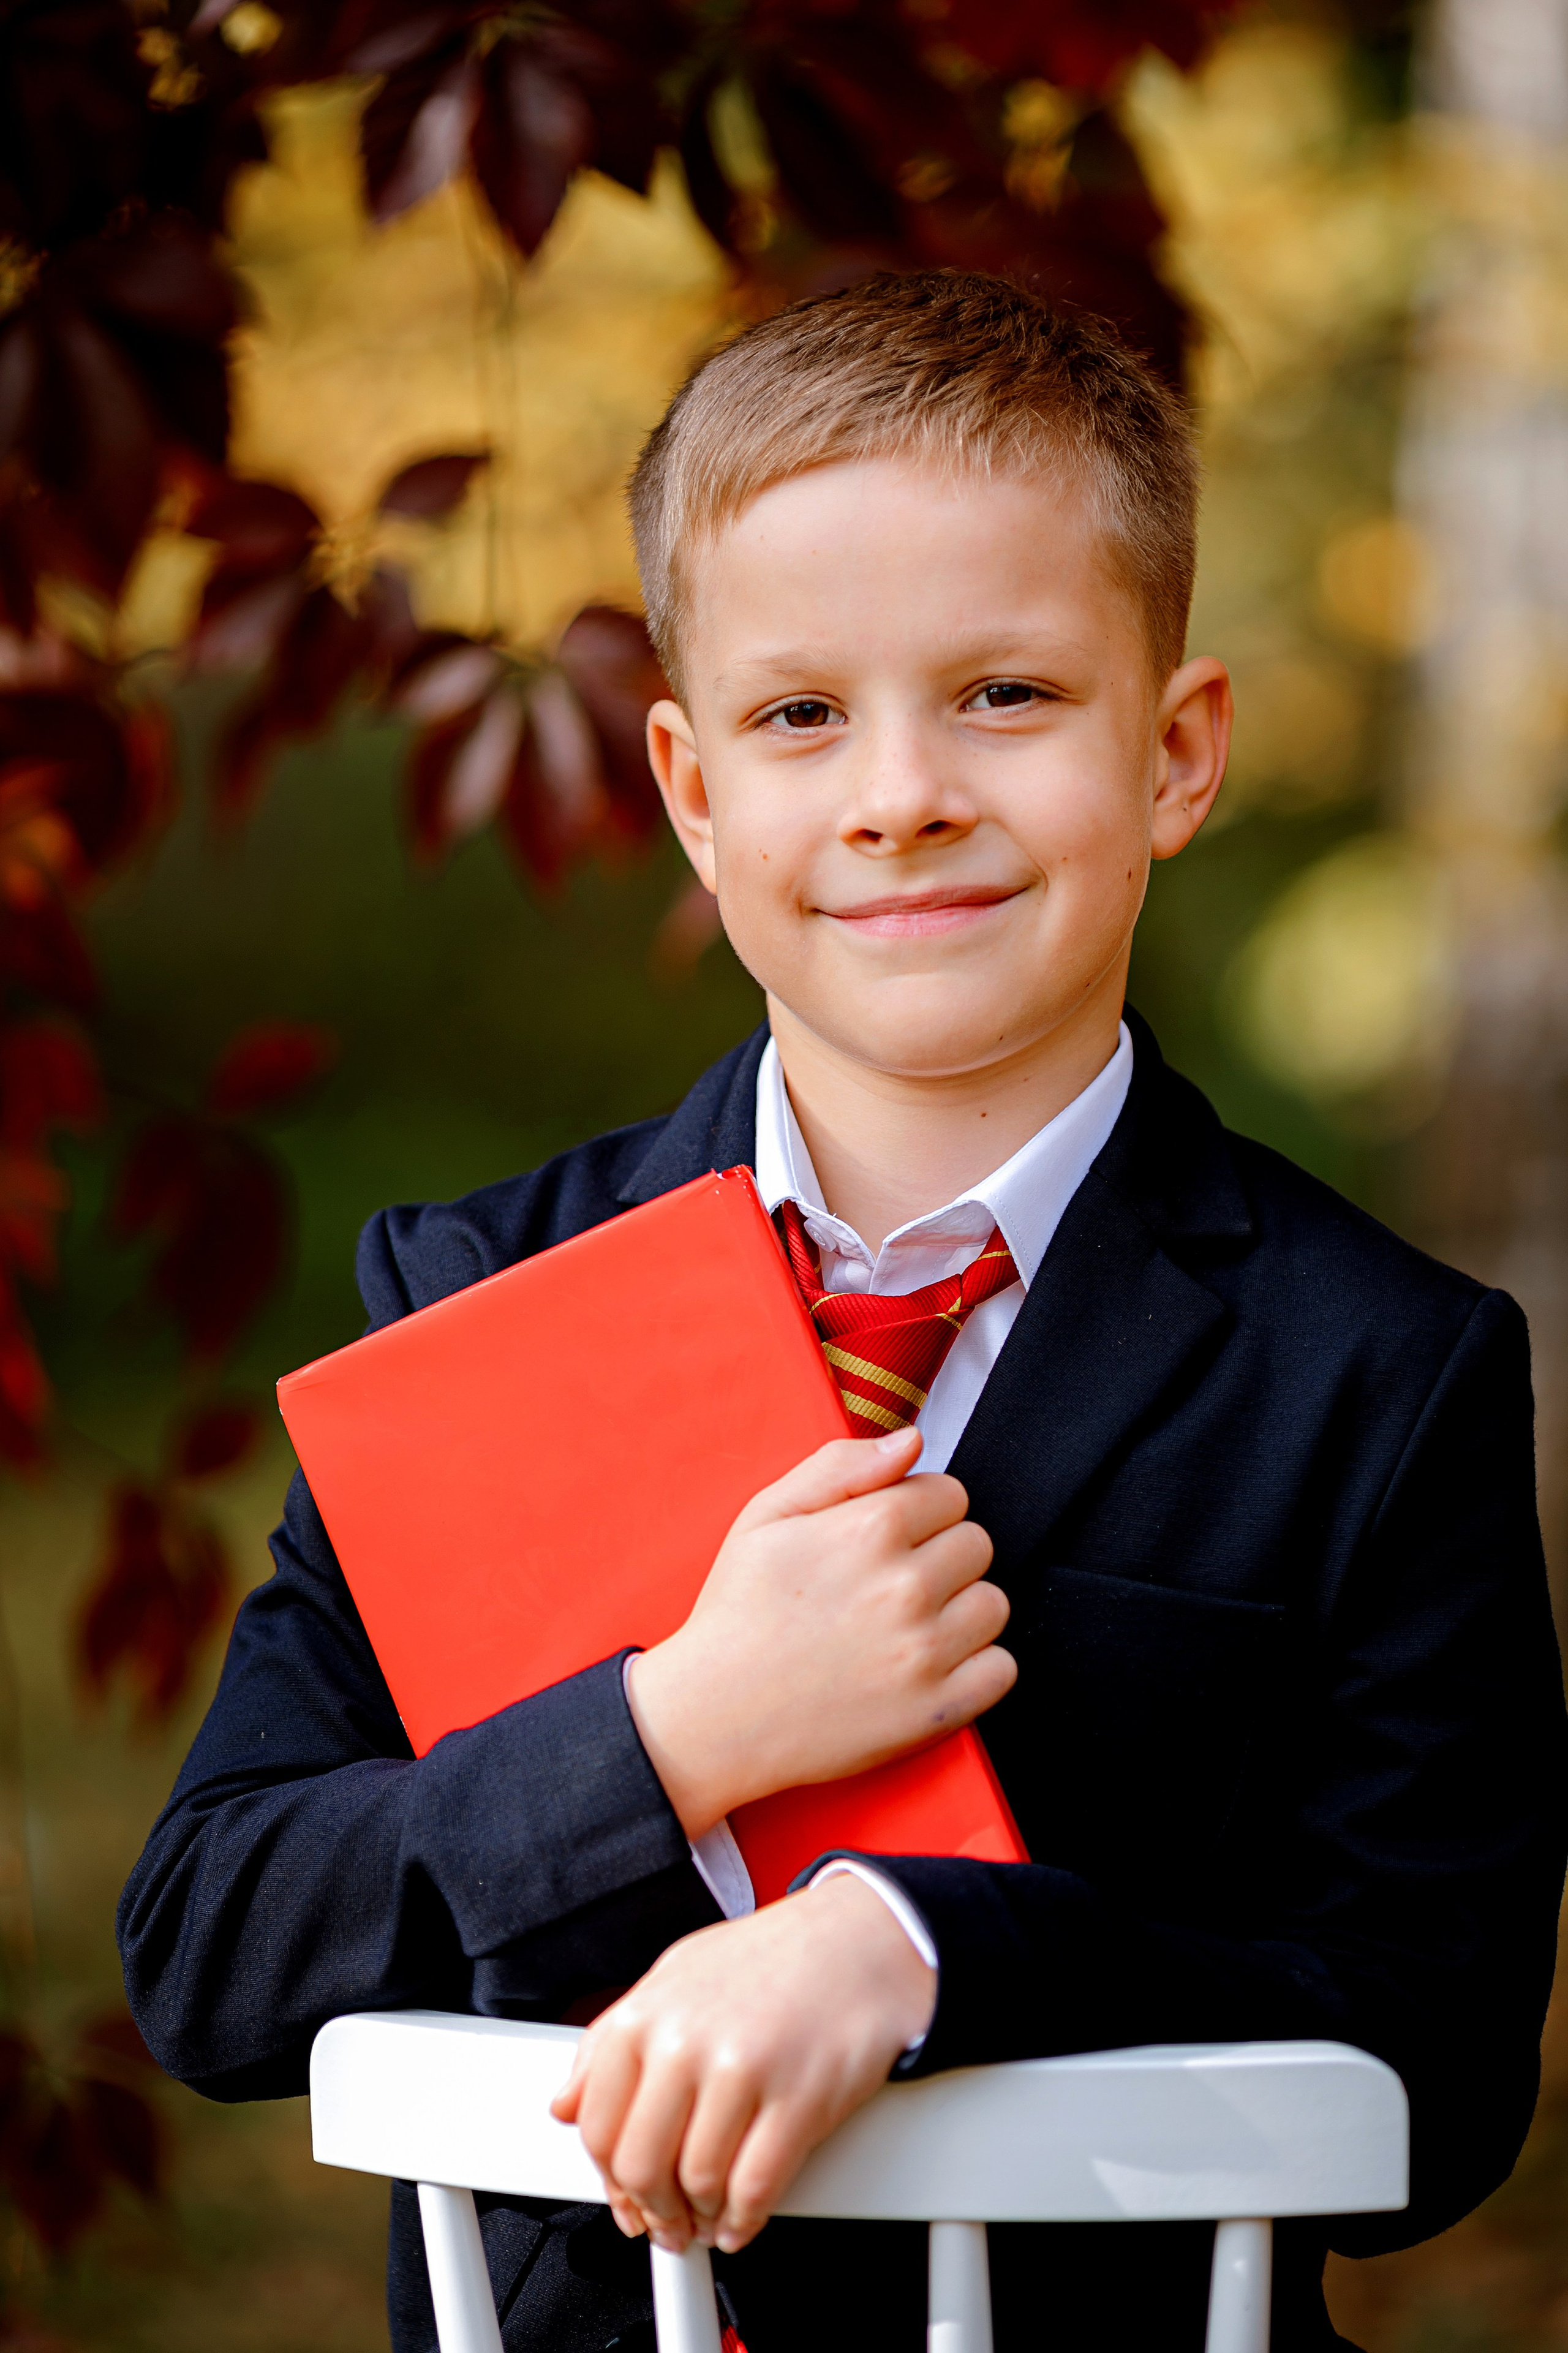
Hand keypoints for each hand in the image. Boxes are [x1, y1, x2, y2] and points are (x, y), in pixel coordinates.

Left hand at [550, 1872, 934, 2252]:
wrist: (858, 1941)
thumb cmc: (769, 1962)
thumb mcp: (674, 1979)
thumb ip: (610, 2043)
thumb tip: (566, 2104)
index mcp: (648, 2014)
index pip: (598, 2127)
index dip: (611, 2179)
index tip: (628, 2197)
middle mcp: (687, 2040)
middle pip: (642, 2166)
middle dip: (654, 2210)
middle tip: (668, 2221)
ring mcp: (744, 2069)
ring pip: (698, 2183)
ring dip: (700, 2218)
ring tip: (709, 2215)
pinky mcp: (800, 2098)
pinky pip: (756, 2187)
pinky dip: (744, 2219)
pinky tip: (742, 2216)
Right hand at [625, 1427, 1013, 1838]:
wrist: (715, 1718)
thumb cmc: (737, 1614)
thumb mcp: (766, 1516)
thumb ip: (841, 1466)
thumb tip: (912, 1441)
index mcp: (870, 1528)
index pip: (950, 1493)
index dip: (919, 1512)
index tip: (888, 1539)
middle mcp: (907, 1585)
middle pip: (977, 1544)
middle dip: (941, 1556)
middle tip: (891, 1585)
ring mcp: (925, 1651)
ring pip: (993, 1603)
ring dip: (961, 1611)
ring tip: (907, 1626)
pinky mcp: (937, 1710)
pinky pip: (1001, 1669)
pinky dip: (975, 1668)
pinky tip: (927, 1666)